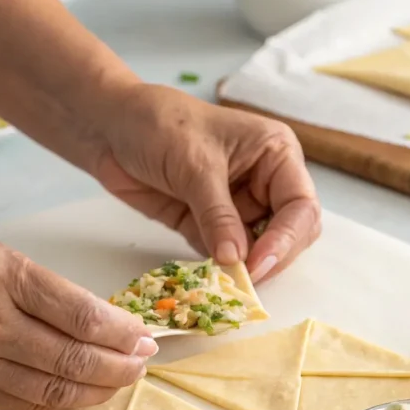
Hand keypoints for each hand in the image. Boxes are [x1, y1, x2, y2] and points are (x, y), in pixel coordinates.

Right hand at [0, 228, 156, 409]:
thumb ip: (44, 287)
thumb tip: (102, 321)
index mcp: (0, 275)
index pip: (79, 314)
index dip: (121, 331)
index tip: (144, 337)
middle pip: (72, 357)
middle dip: (119, 365)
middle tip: (142, 362)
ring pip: (52, 389)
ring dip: (97, 390)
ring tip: (121, 381)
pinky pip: (22, 404)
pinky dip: (60, 403)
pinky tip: (83, 394)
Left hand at [92, 84, 321, 282]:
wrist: (108, 126)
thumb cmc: (158, 125)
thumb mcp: (195, 166)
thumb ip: (218, 215)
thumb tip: (236, 259)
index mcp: (276, 154)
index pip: (300, 204)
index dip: (286, 238)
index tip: (259, 263)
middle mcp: (264, 182)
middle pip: (290, 233)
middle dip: (272, 257)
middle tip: (245, 280)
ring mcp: (238, 206)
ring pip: (259, 250)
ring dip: (246, 268)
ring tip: (225, 284)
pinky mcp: (210, 226)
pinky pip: (225, 256)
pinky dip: (219, 270)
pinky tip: (208, 278)